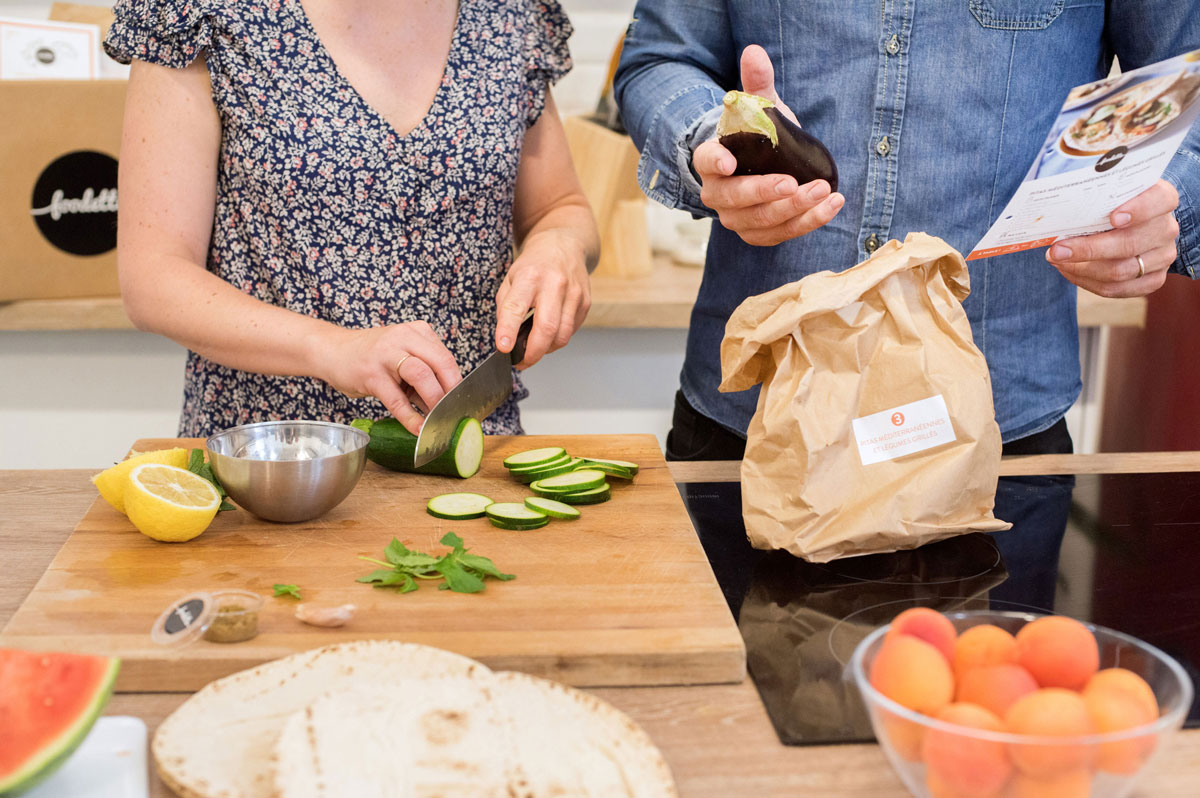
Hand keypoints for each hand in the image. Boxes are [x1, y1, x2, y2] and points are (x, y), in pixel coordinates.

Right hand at [319, 322, 461, 434]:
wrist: (332, 351)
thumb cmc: (372, 358)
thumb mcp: (402, 358)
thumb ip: (423, 377)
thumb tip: (447, 406)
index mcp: (417, 332)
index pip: (446, 357)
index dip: (457, 382)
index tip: (463, 404)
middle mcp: (404, 337)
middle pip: (440, 362)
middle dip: (451, 391)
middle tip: (455, 413)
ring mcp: (386, 354)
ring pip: (421, 375)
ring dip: (434, 400)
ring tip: (438, 420)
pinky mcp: (370, 373)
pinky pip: (396, 399)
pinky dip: (410, 417)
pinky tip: (417, 429)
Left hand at [495, 231, 589, 368]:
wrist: (564, 246)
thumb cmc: (534, 265)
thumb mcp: (511, 278)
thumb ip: (505, 307)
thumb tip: (506, 339)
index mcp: (530, 276)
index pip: (517, 307)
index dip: (508, 330)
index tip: (503, 348)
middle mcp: (554, 284)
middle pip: (546, 328)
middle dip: (532, 353)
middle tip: (521, 362)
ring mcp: (574, 294)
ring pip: (562, 336)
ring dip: (545, 350)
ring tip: (534, 348)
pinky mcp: (585, 303)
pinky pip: (571, 332)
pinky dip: (557, 339)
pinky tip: (548, 334)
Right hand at [693, 44, 843, 245]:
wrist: (763, 168)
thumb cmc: (758, 137)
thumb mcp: (759, 108)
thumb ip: (757, 83)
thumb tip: (754, 52)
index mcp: (712, 160)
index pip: (708, 161)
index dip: (717, 163)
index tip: (731, 163)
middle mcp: (718, 194)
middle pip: (735, 199)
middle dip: (765, 192)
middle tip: (794, 182)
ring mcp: (737, 218)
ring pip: (760, 221)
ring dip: (794, 209)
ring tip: (824, 191)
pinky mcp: (759, 234)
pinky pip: (781, 234)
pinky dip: (808, 222)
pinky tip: (831, 205)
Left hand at [1046, 180, 1179, 297]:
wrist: (1134, 226)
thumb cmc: (1114, 205)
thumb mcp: (1109, 193)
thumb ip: (1095, 196)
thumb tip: (1060, 209)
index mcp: (1162, 199)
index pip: (1160, 200)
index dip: (1139, 209)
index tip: (1114, 217)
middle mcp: (1167, 228)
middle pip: (1130, 243)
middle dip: (1089, 249)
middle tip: (1057, 250)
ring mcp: (1163, 256)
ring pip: (1120, 271)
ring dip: (1082, 269)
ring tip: (1057, 260)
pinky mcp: (1153, 279)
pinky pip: (1116, 288)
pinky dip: (1087, 282)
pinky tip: (1069, 271)